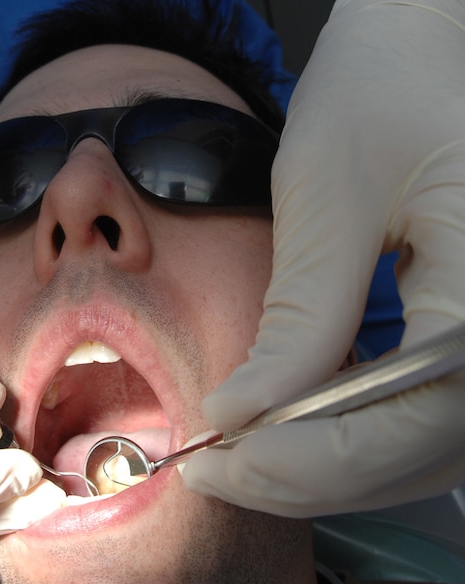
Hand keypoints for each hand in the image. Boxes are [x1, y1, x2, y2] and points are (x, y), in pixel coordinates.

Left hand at [180, 0, 464, 516]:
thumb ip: (301, 315)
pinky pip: (428, 414)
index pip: (407, 419)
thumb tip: (244, 412)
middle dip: (307, 475)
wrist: (431, 43)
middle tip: (218, 470)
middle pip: (419, 450)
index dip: (304, 460)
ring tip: (244, 457)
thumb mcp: (330, 196)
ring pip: (427, 447)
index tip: (217, 460)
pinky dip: (357, 436)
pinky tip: (296, 426)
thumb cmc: (387, 87)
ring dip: (330, 467)